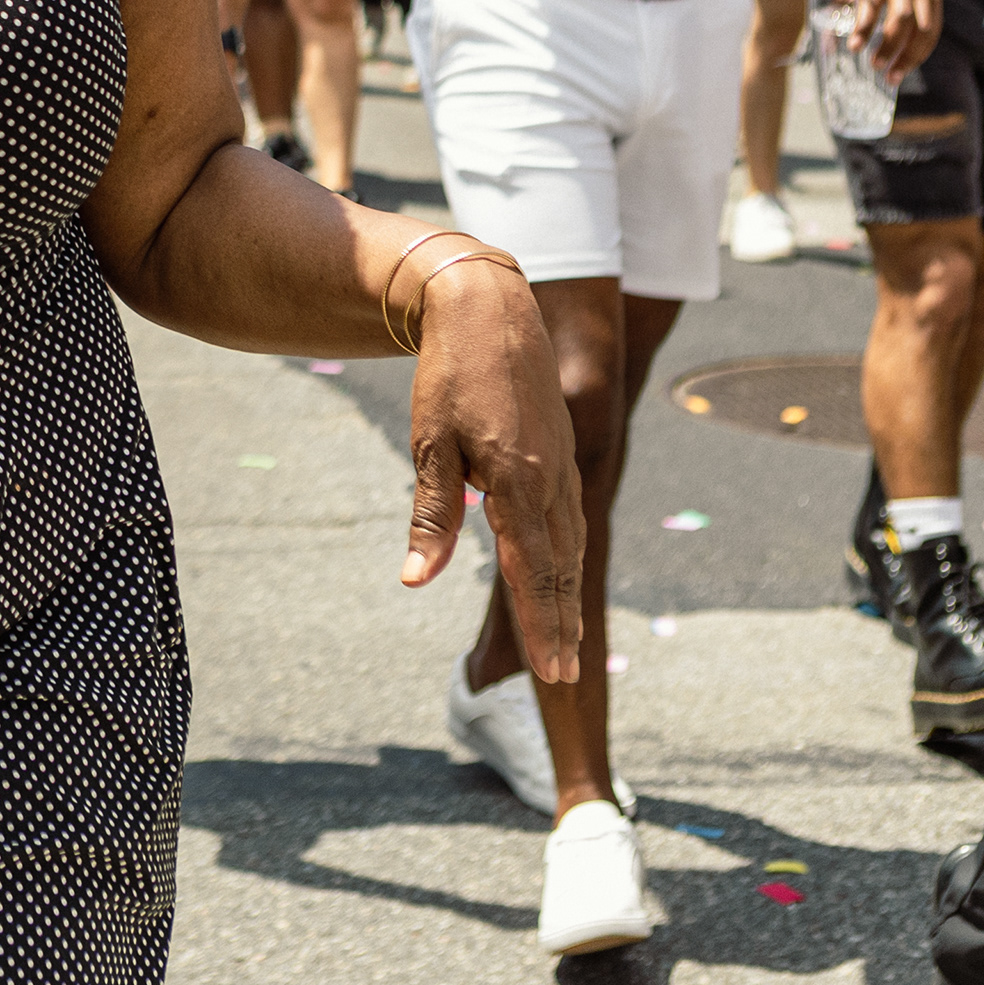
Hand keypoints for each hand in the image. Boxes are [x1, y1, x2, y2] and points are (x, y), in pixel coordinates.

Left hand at [398, 258, 586, 685]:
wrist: (489, 309)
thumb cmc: (450, 376)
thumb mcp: (429, 445)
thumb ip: (430, 517)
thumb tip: (414, 580)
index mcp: (518, 483)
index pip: (532, 573)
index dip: (541, 626)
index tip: (550, 672)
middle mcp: (551, 481)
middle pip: (559, 568)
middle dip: (561, 623)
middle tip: (563, 675)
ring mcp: (562, 466)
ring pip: (569, 544)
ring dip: (567, 594)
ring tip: (568, 638)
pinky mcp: (561, 452)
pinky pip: (569, 516)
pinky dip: (566, 554)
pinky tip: (560, 569)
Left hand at [841, 0, 941, 79]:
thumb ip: (838, 11)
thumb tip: (827, 48)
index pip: (870, 5)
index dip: (863, 28)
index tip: (853, 48)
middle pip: (901, 17)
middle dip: (890, 45)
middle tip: (875, 67)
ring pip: (924, 27)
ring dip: (910, 55)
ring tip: (894, 75)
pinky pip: (934, 29)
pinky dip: (924, 50)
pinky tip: (911, 63)